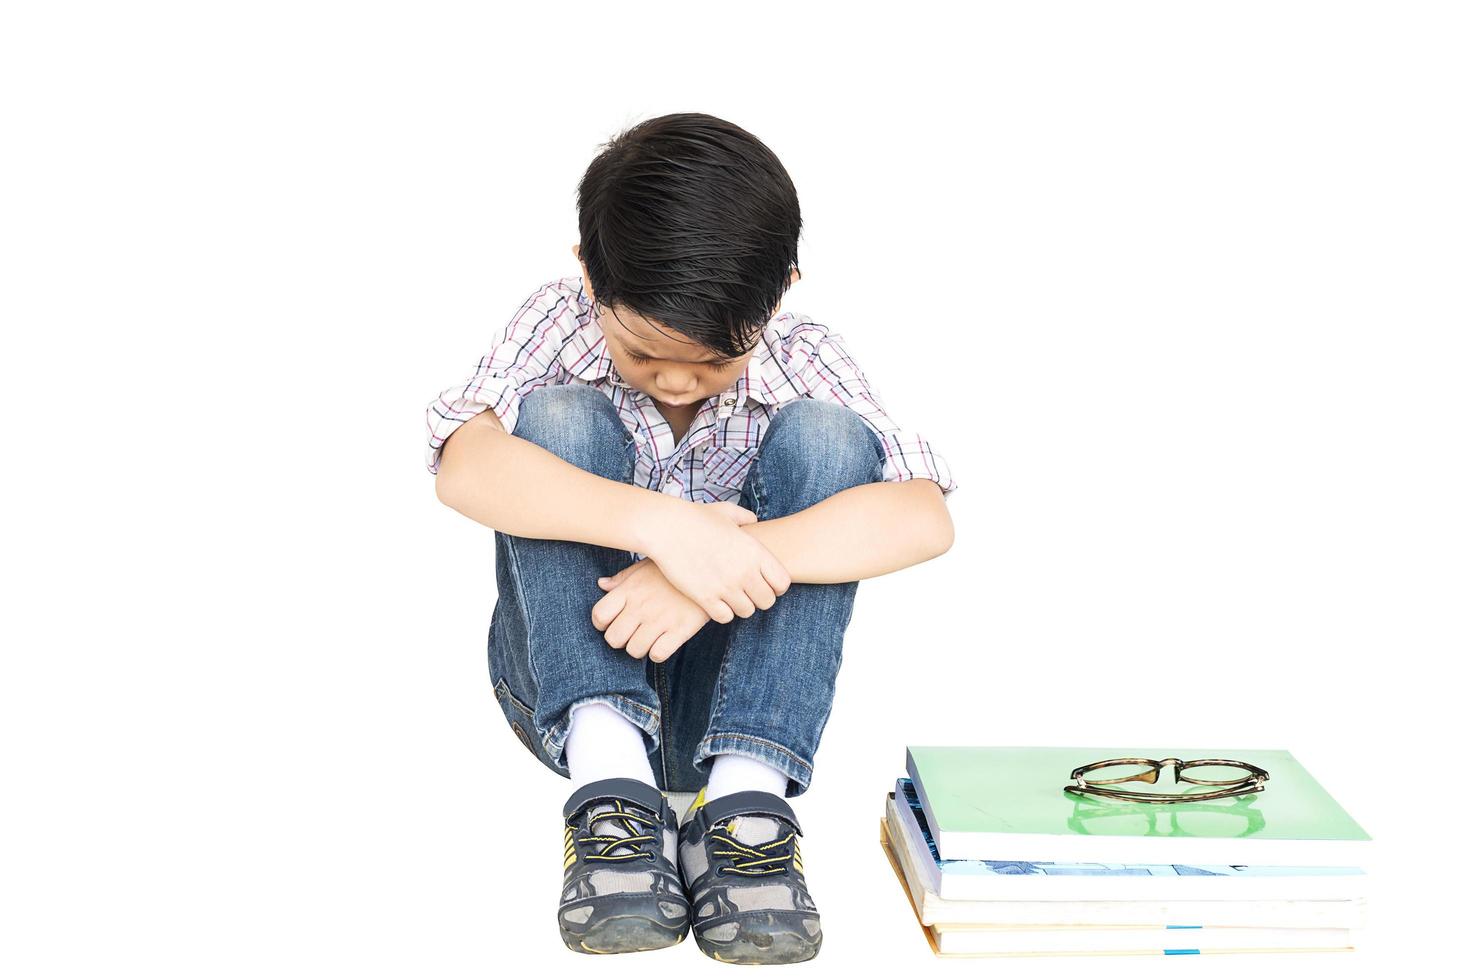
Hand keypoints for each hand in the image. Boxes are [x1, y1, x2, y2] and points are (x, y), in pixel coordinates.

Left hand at [591, 558, 710, 661]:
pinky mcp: (680, 630)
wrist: (711, 568)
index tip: (612, 623)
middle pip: (613, 639)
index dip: (602, 624)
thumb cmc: (674, 569)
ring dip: (640, 648)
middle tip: (632, 634)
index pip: (599, 615)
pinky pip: (658, 655)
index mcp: (630, 589)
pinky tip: (664, 642)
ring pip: (634, 650)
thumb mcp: (645, 566)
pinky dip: (658, 653)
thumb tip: (602, 585)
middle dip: (620, 640)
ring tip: (649, 639)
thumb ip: (622, 578)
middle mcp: (641, 606)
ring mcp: (660, 619)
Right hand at [637, 500, 790, 622]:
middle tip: (746, 592)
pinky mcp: (706, 597)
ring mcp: (726, 586)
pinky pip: (725, 617)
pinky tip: (714, 601)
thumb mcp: (726, 511)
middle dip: (759, 598)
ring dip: (740, 606)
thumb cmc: (694, 517)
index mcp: (755, 551)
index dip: (776, 586)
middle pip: (767, 601)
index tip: (764, 583)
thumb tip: (754, 520)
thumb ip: (745, 517)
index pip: (782, 582)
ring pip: (747, 611)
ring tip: (729, 597)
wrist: (666, 527)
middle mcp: (745, 571)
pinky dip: (722, 612)